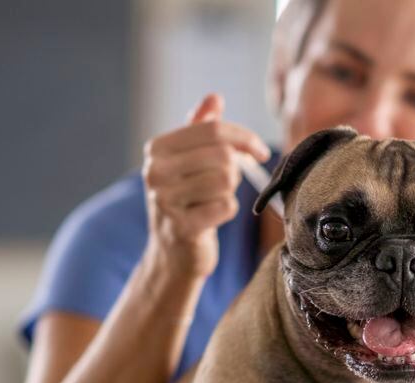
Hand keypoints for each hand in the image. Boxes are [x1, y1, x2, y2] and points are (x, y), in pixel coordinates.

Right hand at [141, 93, 270, 278]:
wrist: (172, 252)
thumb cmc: (186, 200)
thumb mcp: (188, 161)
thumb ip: (200, 128)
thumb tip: (214, 98)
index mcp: (157, 149)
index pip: (214, 129)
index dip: (244, 137)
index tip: (259, 151)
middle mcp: (155, 172)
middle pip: (222, 154)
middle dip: (236, 168)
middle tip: (232, 180)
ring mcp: (165, 201)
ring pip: (226, 180)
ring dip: (230, 191)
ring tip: (216, 198)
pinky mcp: (181, 227)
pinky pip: (226, 207)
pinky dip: (227, 211)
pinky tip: (213, 217)